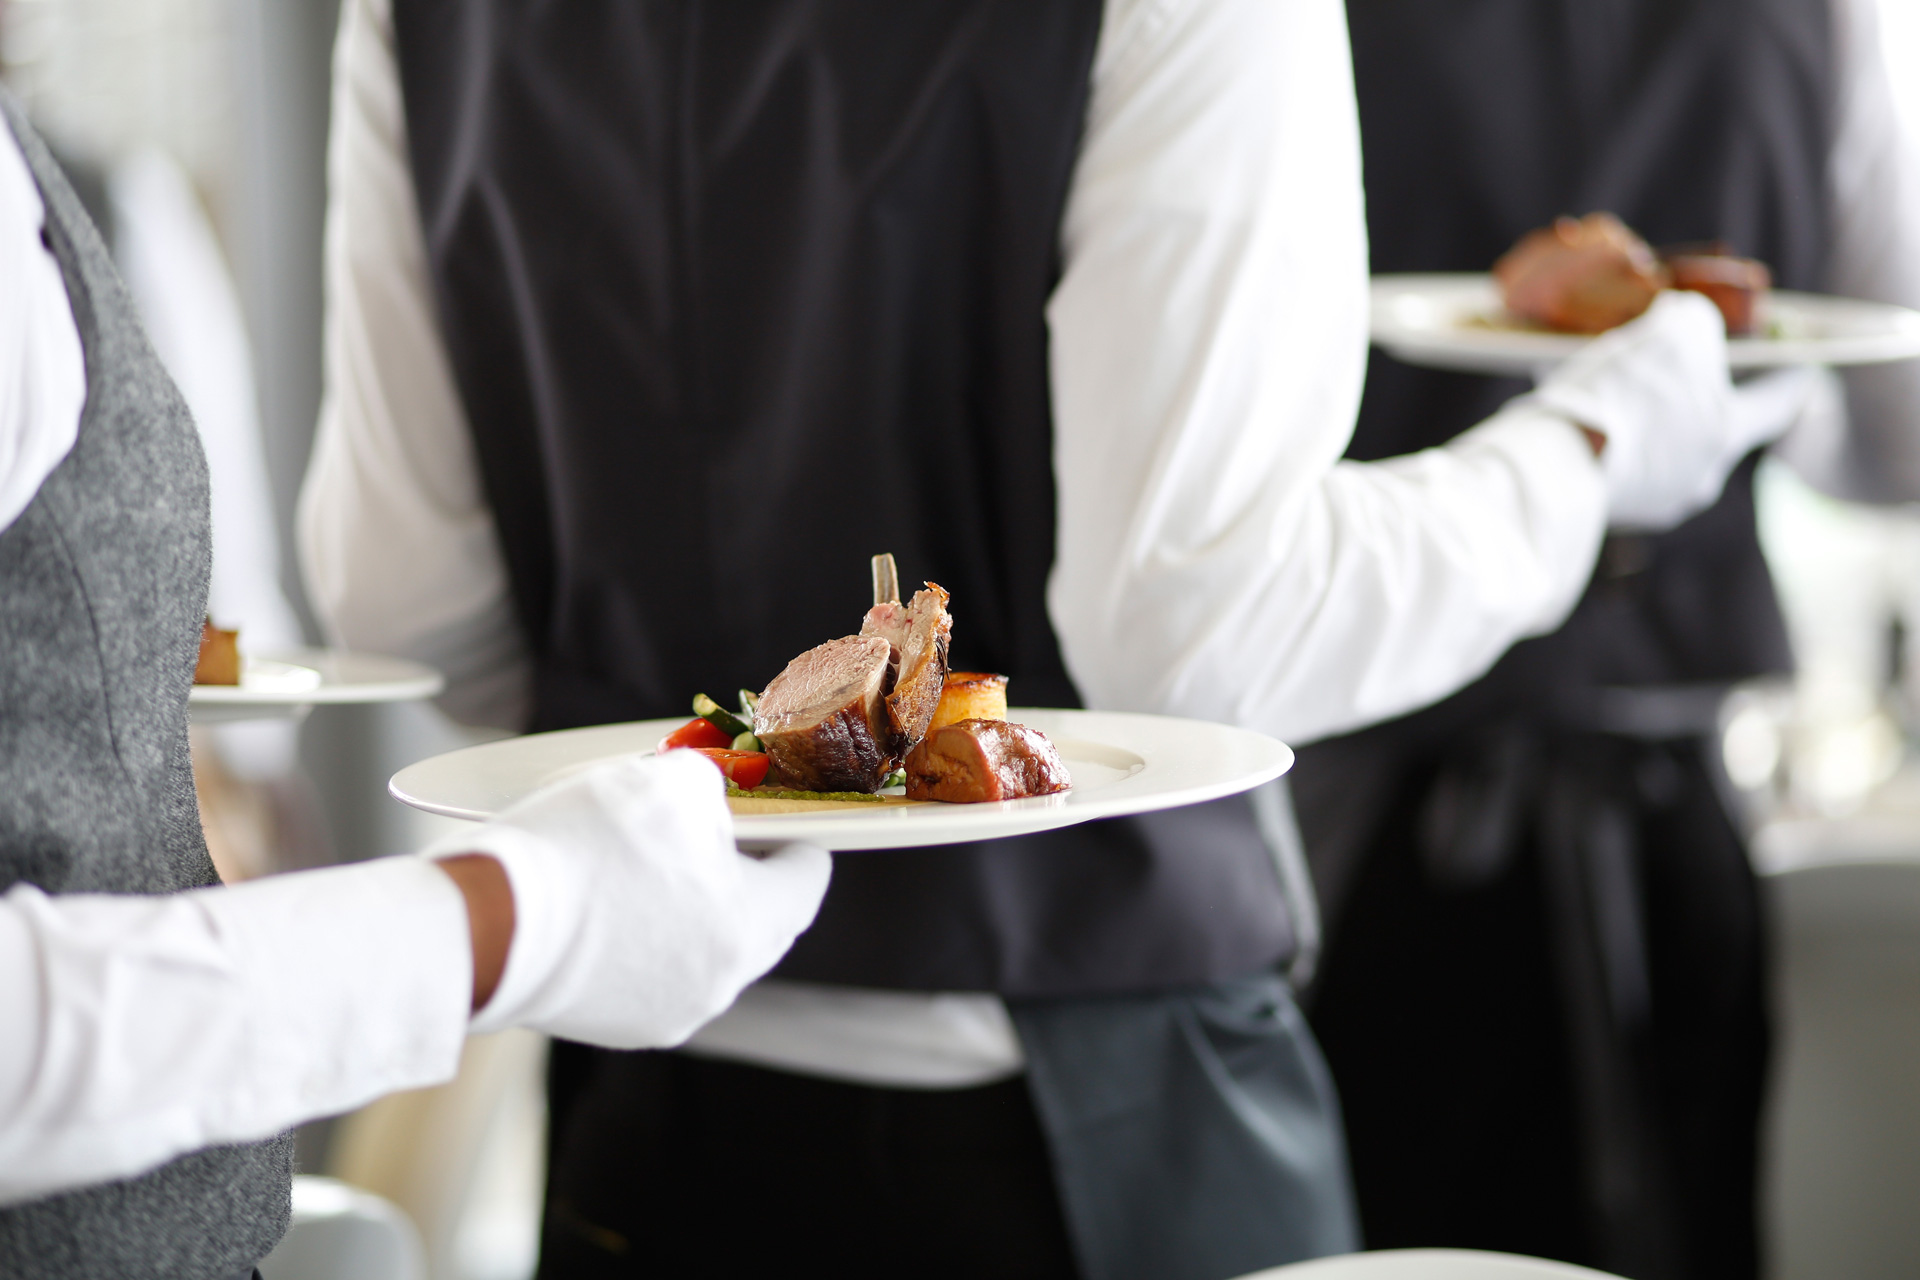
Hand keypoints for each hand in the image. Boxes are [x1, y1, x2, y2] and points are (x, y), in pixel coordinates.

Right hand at [423, 751, 830, 1048]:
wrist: (488, 926)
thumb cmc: (587, 848)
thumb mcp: (671, 780)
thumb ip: (717, 784)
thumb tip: (718, 797)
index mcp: (752, 927)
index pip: (807, 876)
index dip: (794, 832)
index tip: (773, 812)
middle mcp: (720, 984)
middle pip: (759, 919)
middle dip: (739, 872)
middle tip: (704, 832)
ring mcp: (668, 1014)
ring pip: (701, 948)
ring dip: (685, 908)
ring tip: (641, 864)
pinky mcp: (614, 1028)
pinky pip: (650, 974)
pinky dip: (640, 940)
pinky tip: (603, 903)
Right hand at [1525, 290, 1804, 530]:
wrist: (1551, 464)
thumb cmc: (1624, 394)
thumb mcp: (1676, 329)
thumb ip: (1697, 321)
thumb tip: (1685, 325)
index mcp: (1728, 434)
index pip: (1780, 400)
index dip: (1789, 373)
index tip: (1798, 360)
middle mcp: (1700, 478)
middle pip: (1713, 426)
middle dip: (1700, 393)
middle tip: (1682, 363)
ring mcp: (1651, 501)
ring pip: (1661, 447)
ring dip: (1650, 417)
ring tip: (1616, 383)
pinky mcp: (1605, 509)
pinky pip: (1620, 462)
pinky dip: (1612, 437)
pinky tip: (1583, 413)